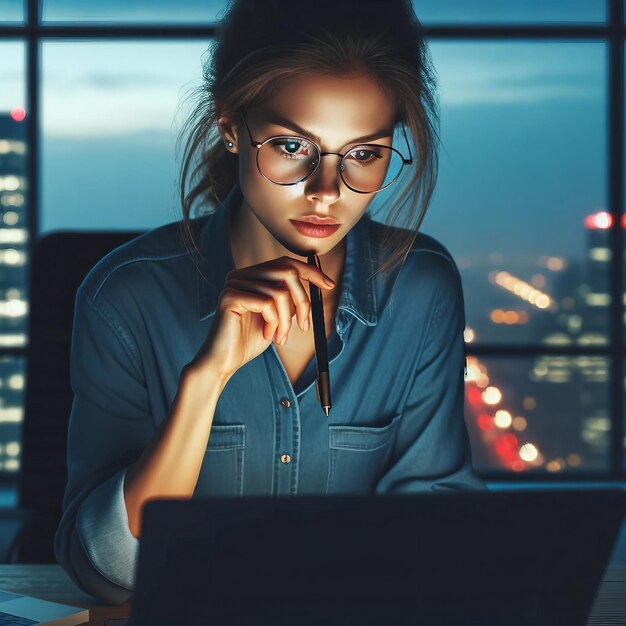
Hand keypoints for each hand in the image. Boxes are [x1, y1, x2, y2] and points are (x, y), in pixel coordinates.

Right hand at [186, 255, 335, 380]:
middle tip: (304, 326)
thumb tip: (319, 281)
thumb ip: (289, 298)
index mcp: (251, 276)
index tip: (329, 284)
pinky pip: (267, 303)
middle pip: (287, 272)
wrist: (223, 363)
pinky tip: (268, 335)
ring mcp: (234, 283)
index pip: (286, 263)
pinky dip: (274, 322)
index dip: (311, 271)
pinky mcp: (230, 296)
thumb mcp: (277, 316)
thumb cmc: (249, 341)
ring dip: (287, 320)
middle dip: (302, 301)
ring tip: (280, 337)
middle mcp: (241, 274)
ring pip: (279, 292)